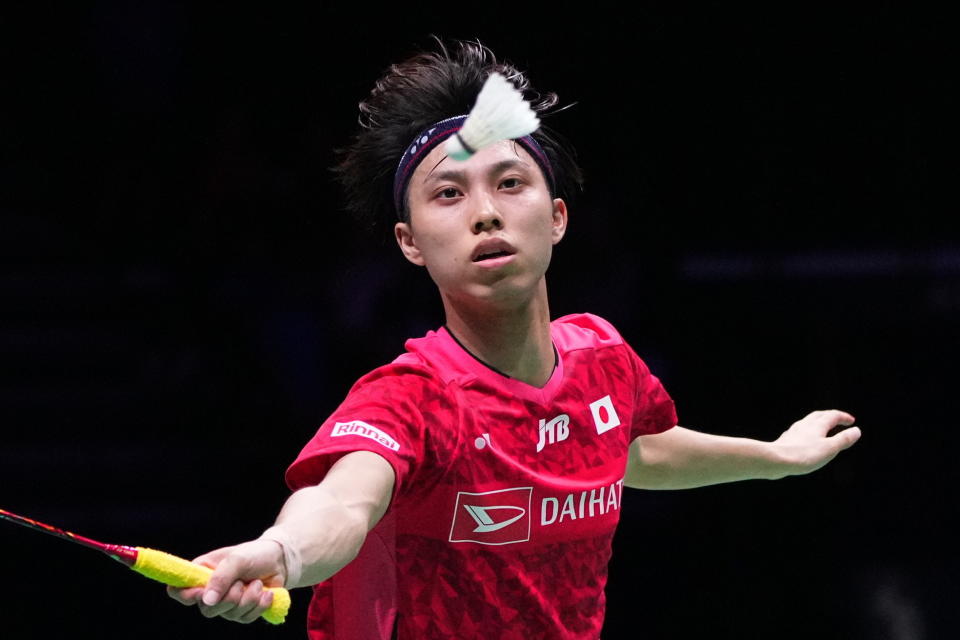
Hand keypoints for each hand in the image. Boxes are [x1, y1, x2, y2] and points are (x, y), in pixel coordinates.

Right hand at [166, 539, 285, 623]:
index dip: (186, 596)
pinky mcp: (242, 612)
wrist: (280, 561)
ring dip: (248, 598)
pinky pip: (245, 618)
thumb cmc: (255, 554)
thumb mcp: (237, 559)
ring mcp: (226, 603)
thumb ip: (221, 578)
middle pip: (207, 609)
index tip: (202, 594)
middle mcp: (210, 591)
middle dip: (229, 597)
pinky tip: (266, 592)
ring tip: (257, 583)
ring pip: (229, 615)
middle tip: (242, 582)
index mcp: (202, 573)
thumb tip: (207, 601)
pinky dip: (258, 605)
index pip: (178, 590)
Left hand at [772, 410, 860, 475]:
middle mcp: (804, 424)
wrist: (776, 460)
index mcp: (817, 425)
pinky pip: (799, 431)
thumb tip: (856, 431)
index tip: (852, 421)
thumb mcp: (830, 448)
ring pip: (807, 422)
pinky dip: (807, 432)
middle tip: (839, 420)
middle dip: (830, 416)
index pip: (832, 416)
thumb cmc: (804, 455)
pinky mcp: (786, 440)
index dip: (843, 417)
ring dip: (818, 423)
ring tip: (823, 428)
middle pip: (819, 415)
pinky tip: (804, 438)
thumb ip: (843, 440)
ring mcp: (794, 431)